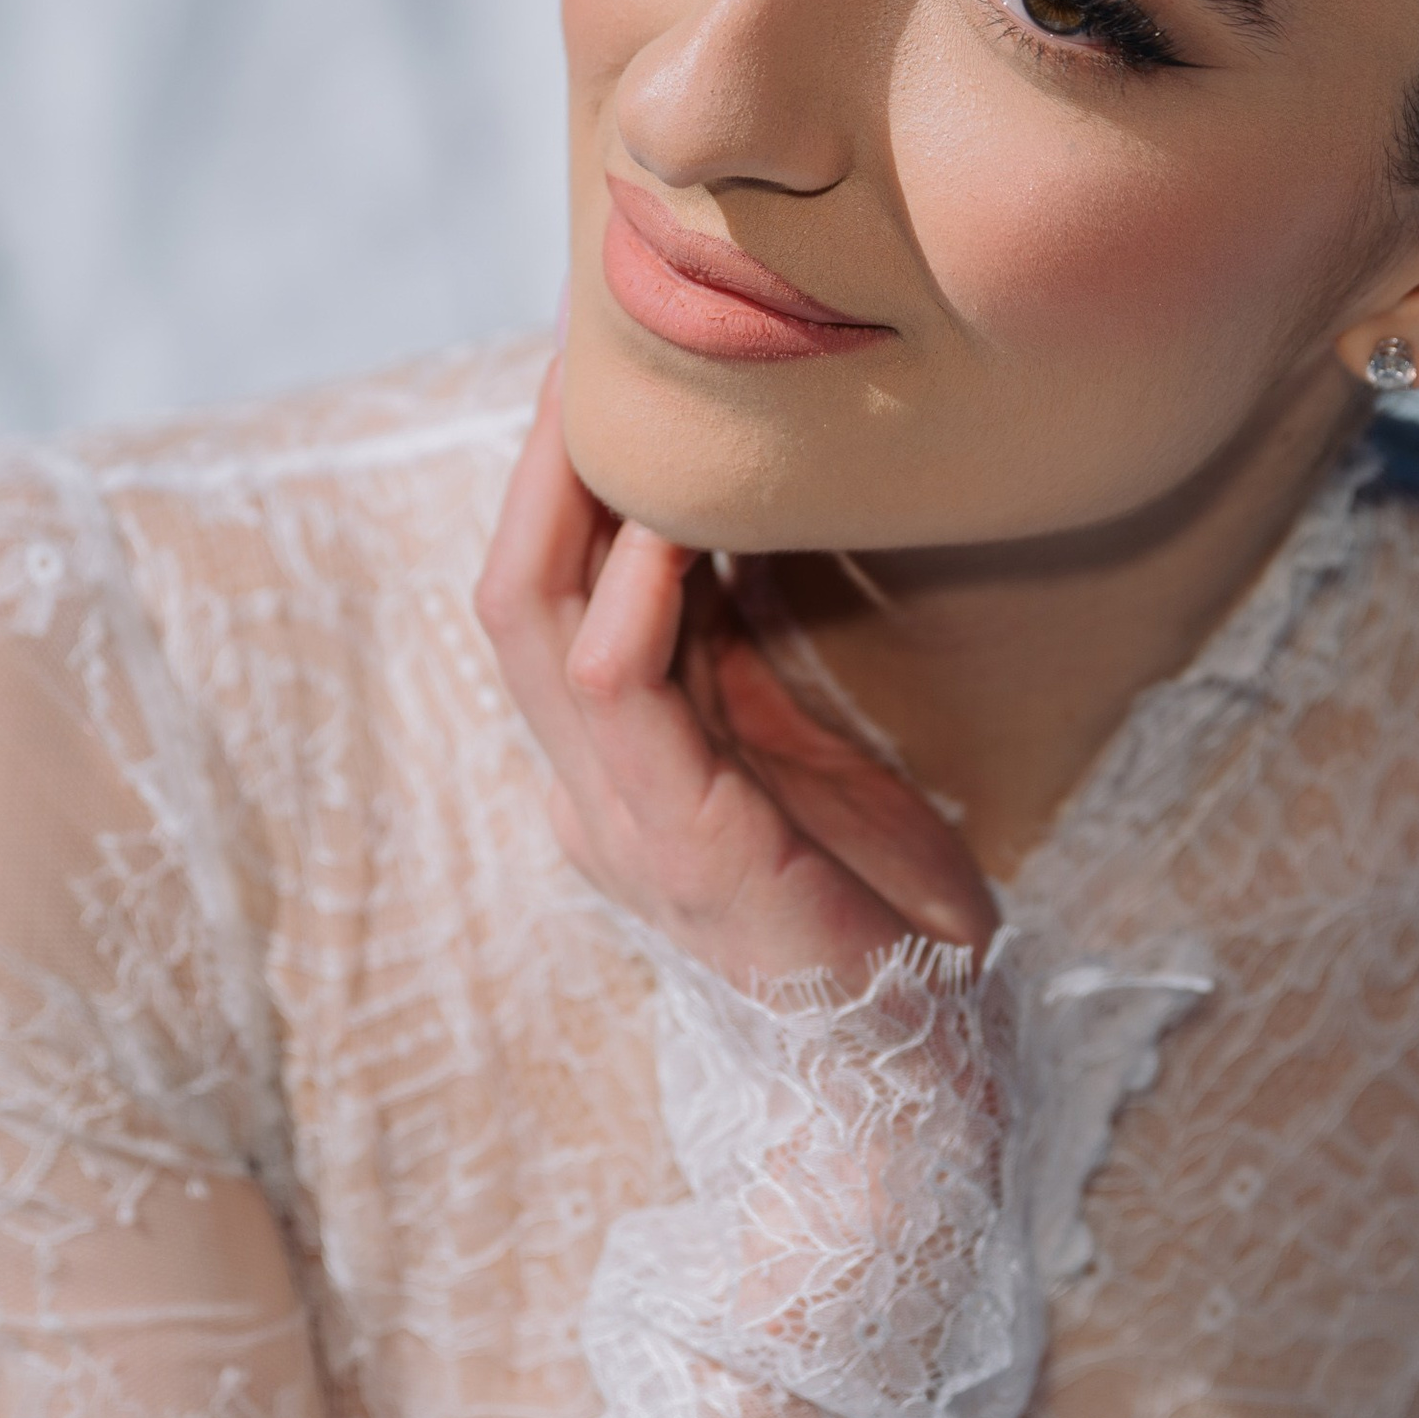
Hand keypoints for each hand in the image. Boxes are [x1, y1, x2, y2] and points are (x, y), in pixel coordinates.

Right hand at [476, 361, 995, 992]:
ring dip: (569, 493)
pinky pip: (613, 689)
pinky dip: (632, 594)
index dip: (567, 483)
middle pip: (515, 587)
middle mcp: (587, 786)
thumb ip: (756, 660)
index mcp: (614, 767)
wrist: (903, 1073)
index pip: (553, 598)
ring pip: (534, 619)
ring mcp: (613, 818)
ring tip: (611, 394)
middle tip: (586, 344)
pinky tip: (670, 519)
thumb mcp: (808, 757)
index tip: (607, 373)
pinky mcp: (671, 842)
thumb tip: (762, 522)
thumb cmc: (876, 921)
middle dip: (545, 459)